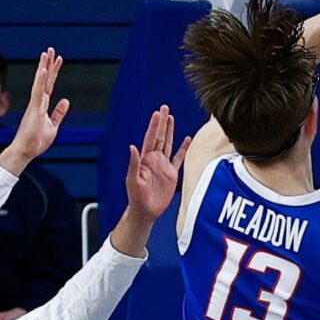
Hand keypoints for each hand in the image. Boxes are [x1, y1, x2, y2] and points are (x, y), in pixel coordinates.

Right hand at [0, 49, 68, 172]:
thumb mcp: (53, 125)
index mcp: (43, 105)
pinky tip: (43, 70)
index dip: (54, 72)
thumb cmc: (36, 141)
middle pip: (45, 80)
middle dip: (48, 64)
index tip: (58, 59)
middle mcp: (38, 102)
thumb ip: (59, 112)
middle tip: (51, 49)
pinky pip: (38, 93)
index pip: (49, 84)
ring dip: (44, 67)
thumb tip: (65, 100)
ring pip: (40, 82)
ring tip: (47, 53)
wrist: (26, 151)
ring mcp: (35, 105)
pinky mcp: (34, 110)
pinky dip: (40, 81)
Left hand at [124, 103, 188, 222]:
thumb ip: (134, 163)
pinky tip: (187, 139)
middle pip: (160, 136)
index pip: (150, 138)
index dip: (154, 126)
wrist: (146, 211)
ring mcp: (163, 165)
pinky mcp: (171, 174)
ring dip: (170, 131)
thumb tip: (132, 147)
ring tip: (171, 118)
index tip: (157, 113)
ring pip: (168, 144)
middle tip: (164, 108)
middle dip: (162, 122)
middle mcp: (154, 159)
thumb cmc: (136, 197)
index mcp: (145, 159)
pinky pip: (178, 158)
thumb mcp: (133, 180)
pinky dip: (183, 149)